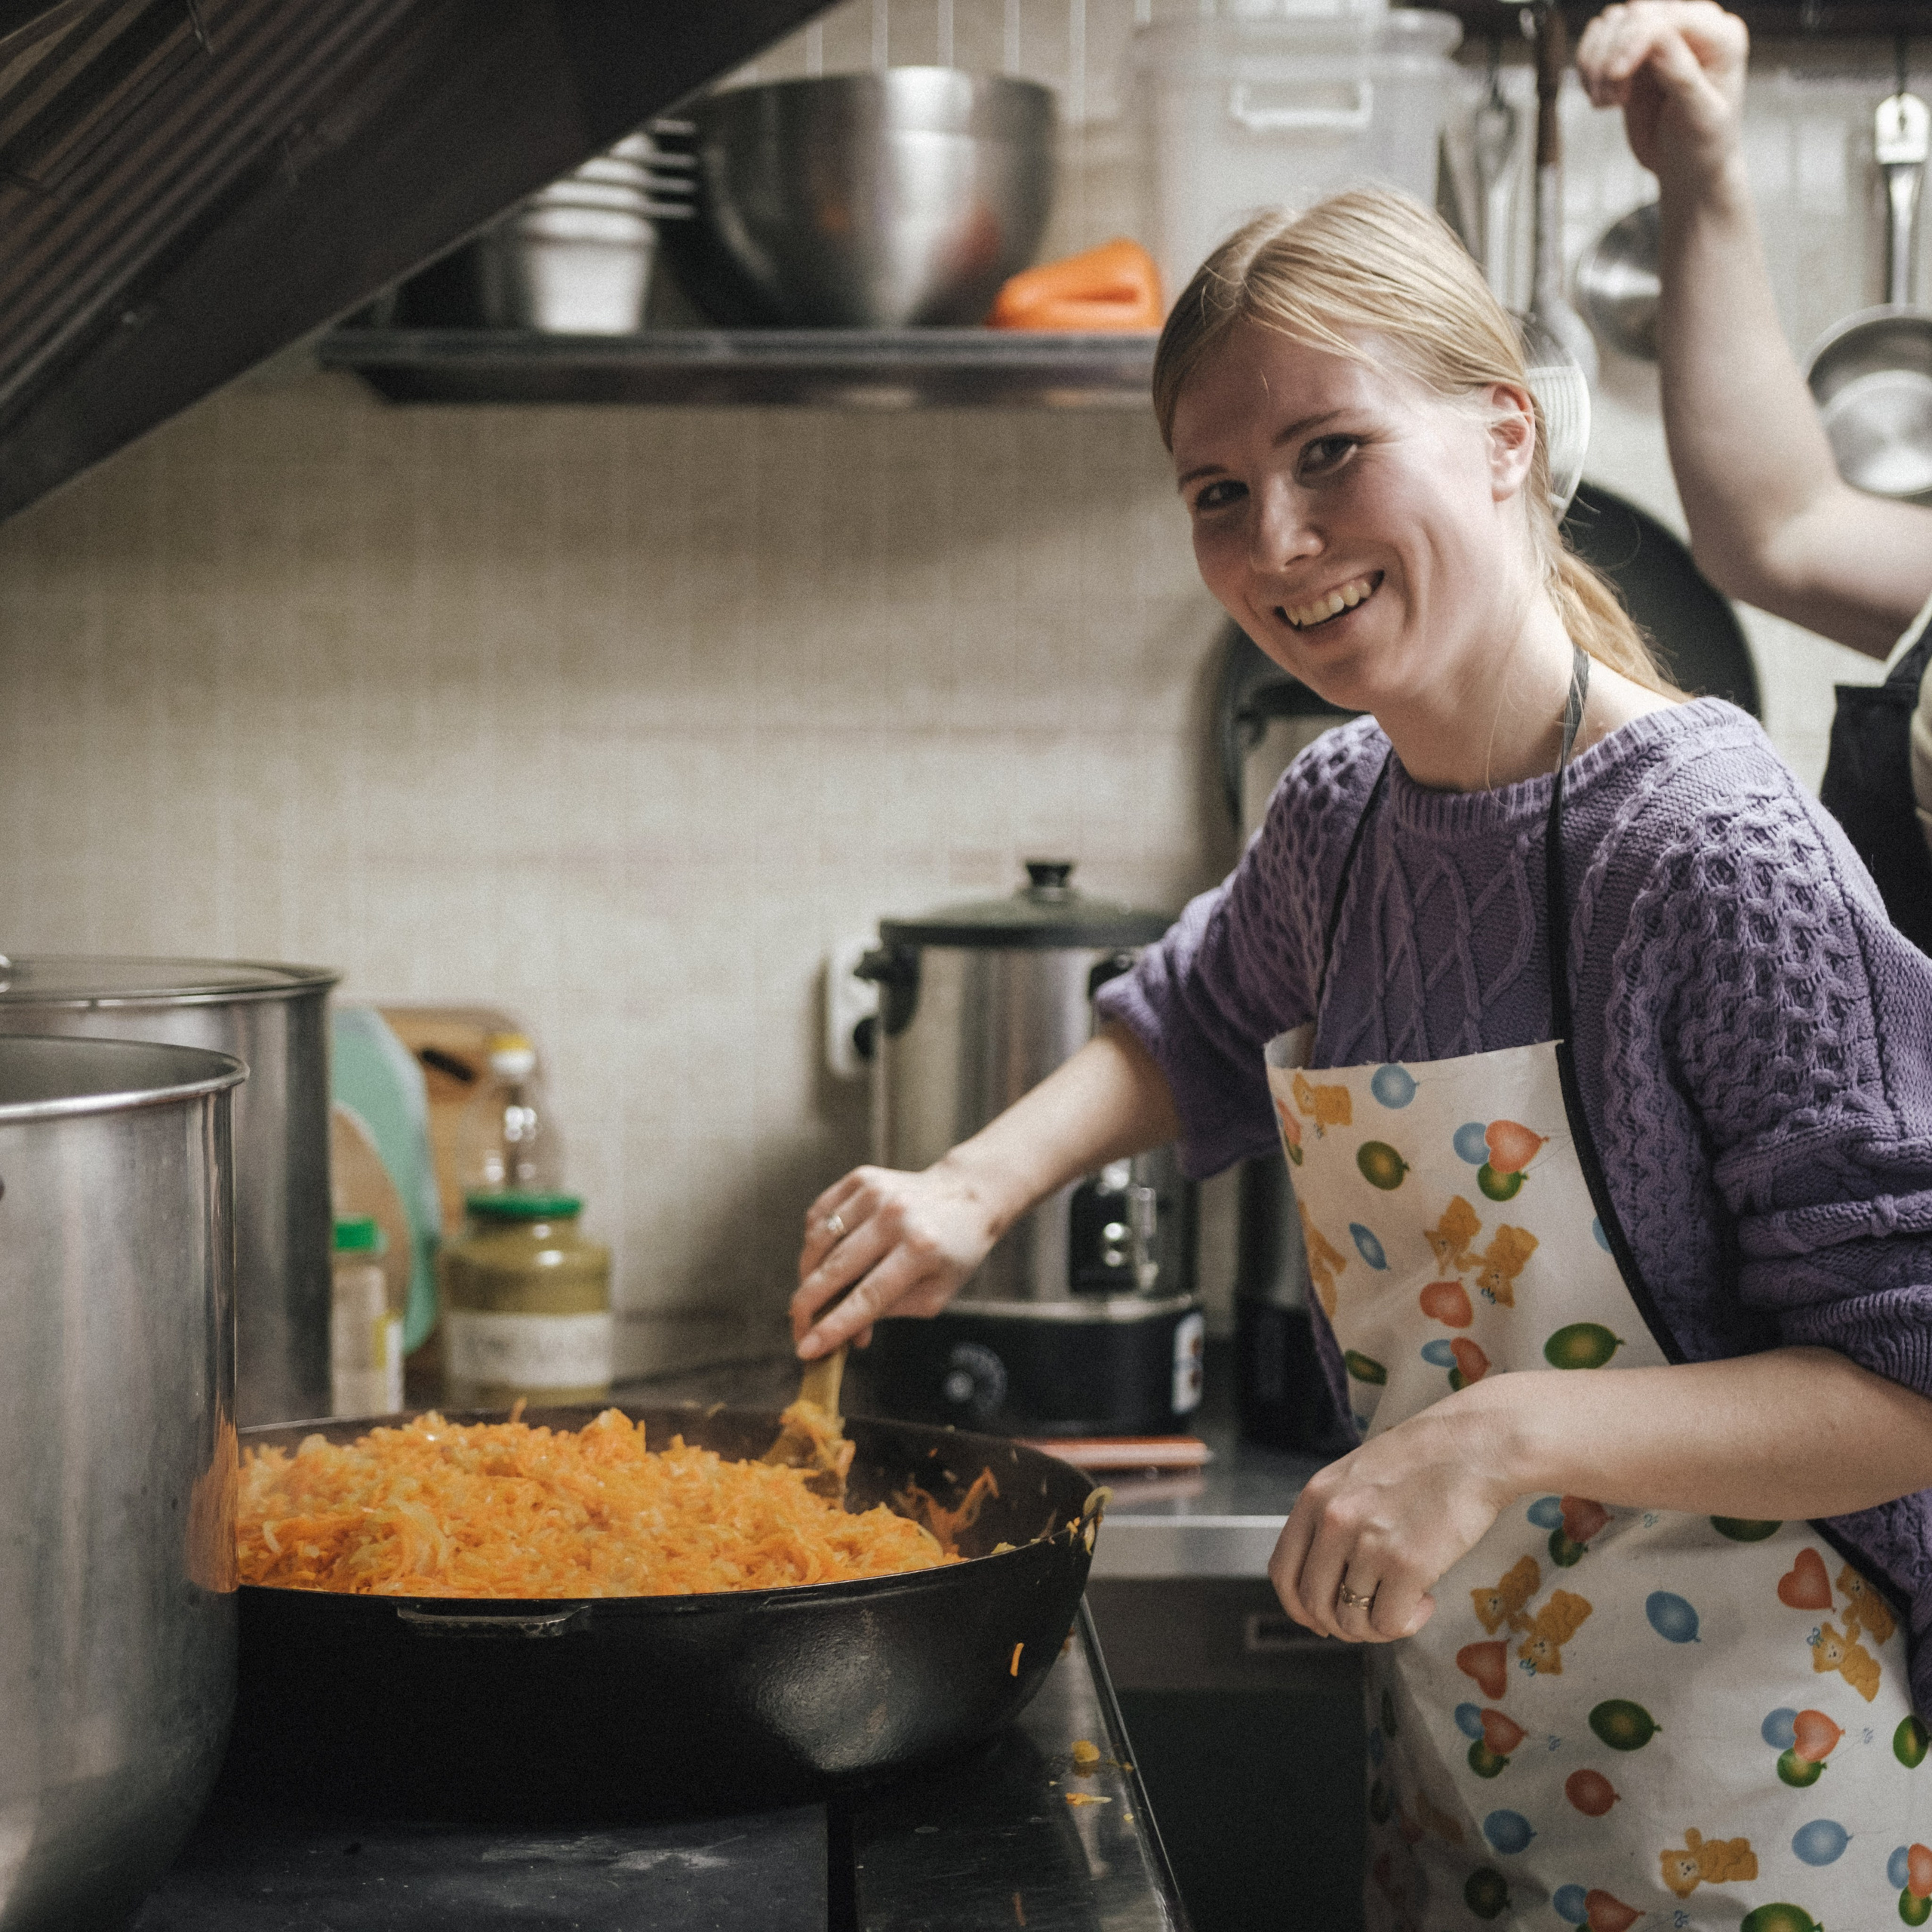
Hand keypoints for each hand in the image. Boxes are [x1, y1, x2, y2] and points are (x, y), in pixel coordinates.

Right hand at [791, 1159, 1006, 1358]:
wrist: (968, 1194)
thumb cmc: (953, 1252)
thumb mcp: (934, 1294)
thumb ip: (890, 1312)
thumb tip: (848, 1335)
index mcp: (921, 1249)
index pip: (868, 1297)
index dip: (834, 1326)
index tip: (807, 1350)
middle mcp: (895, 1216)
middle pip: (835, 1269)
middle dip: (807, 1306)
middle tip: (798, 1331)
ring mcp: (875, 1192)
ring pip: (818, 1241)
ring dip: (807, 1276)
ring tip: (814, 1297)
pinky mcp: (860, 1178)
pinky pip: (818, 1215)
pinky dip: (813, 1243)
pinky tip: (822, 1260)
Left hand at [1269, 1395, 1516, 1643]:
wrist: (1474, 1444)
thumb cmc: (1423, 1459)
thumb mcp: (1355, 1477)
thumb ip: (1334, 1519)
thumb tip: (1328, 1576)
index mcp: (1315, 1497)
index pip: (1282, 1571)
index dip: (1299, 1606)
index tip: (1318, 1619)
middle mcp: (1334, 1521)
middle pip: (1313, 1604)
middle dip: (1341, 1624)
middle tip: (1372, 1617)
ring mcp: (1368, 1544)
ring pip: (1350, 1621)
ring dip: (1377, 1626)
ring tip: (1405, 1603)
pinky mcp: (1407, 1565)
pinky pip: (1390, 1624)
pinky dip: (1407, 1623)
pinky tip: (1426, 1600)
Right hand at [1576, 1, 1747, 187]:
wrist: (1686, 169)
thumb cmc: (1702, 146)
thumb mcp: (1699, 116)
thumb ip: (1680, 73)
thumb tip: (1655, 38)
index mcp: (1720, 36)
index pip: (1667, 19)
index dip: (1633, 41)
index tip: (1613, 78)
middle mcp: (1692, 28)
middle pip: (1636, 14)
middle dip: (1612, 56)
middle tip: (1611, 102)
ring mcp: (1661, 36)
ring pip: (1614, 22)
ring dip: (1597, 62)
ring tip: (1607, 101)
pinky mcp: (1635, 51)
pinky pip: (1600, 36)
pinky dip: (1589, 63)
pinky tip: (1601, 93)